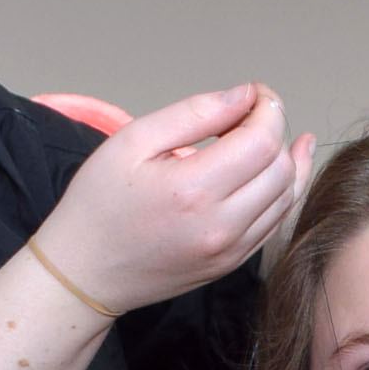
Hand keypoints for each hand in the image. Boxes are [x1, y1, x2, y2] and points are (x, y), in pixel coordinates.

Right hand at [36, 84, 316, 315]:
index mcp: (193, 190)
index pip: (263, 139)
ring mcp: (228, 251)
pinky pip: (274, 223)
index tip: (253, 94)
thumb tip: (244, 96)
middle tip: (246, 116)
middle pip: (280, 167)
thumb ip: (194, 113)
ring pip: (286, 196)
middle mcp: (219, 226)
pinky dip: (280, 192)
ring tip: (260, 138)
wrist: (83, 275)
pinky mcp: (229, 264)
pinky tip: (278, 169)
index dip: (267, 107)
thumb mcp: (132, 141)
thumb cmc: (98, 206)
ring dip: (282, 160)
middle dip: (274, 130)